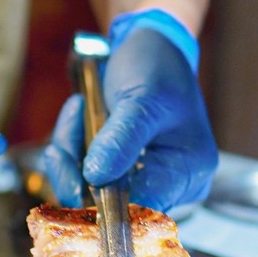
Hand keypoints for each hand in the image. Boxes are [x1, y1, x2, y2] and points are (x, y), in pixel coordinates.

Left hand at [43, 9, 217, 211]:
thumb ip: (121, 139)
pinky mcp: (112, 174)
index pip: (144, 209)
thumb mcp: (143, 99)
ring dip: (70, 149)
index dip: (106, 203)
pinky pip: (77, 175)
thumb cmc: (156, 68)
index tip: (79, 175)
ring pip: (85, 190)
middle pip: (109, 204)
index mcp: (188, 172)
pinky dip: (69, 146)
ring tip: (80, 107)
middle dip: (79, 166)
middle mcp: (166, 186)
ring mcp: (137, 181)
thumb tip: (96, 177)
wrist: (145, 47)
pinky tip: (79, 113)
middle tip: (76, 119)